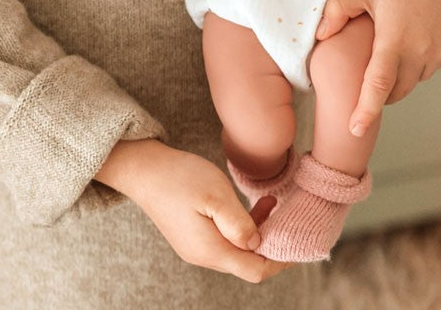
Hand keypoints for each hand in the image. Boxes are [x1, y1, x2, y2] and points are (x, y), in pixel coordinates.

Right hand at [95, 140, 287, 283]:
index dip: (280, 260)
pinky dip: (241, 225)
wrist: (143, 169)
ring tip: (272, 203)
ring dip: (257, 231)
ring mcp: (195, 246)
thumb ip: (239, 223)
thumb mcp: (215, 195)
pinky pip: (224, 238)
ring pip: (236, 248)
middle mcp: (203, 255)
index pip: (255, 270)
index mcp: (211, 250)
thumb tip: (257, 244)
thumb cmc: (179, 178)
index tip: (298, 242)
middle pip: (247, 262)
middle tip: (289, 218)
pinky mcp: (191, 234)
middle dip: (271, 244)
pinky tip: (251, 203)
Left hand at [314, 0, 440, 135]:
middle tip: (362, 77)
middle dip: (379, 92)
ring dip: (398, 77)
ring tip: (385, 51)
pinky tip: (407, 39)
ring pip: (414, 80)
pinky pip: (430, 68)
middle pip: (396, 91)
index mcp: (396, 40)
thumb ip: (339, 10)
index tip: (354, 131)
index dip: (365, 110)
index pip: (378, 85)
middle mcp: (422, 53)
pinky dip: (415, 64)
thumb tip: (320, 35)